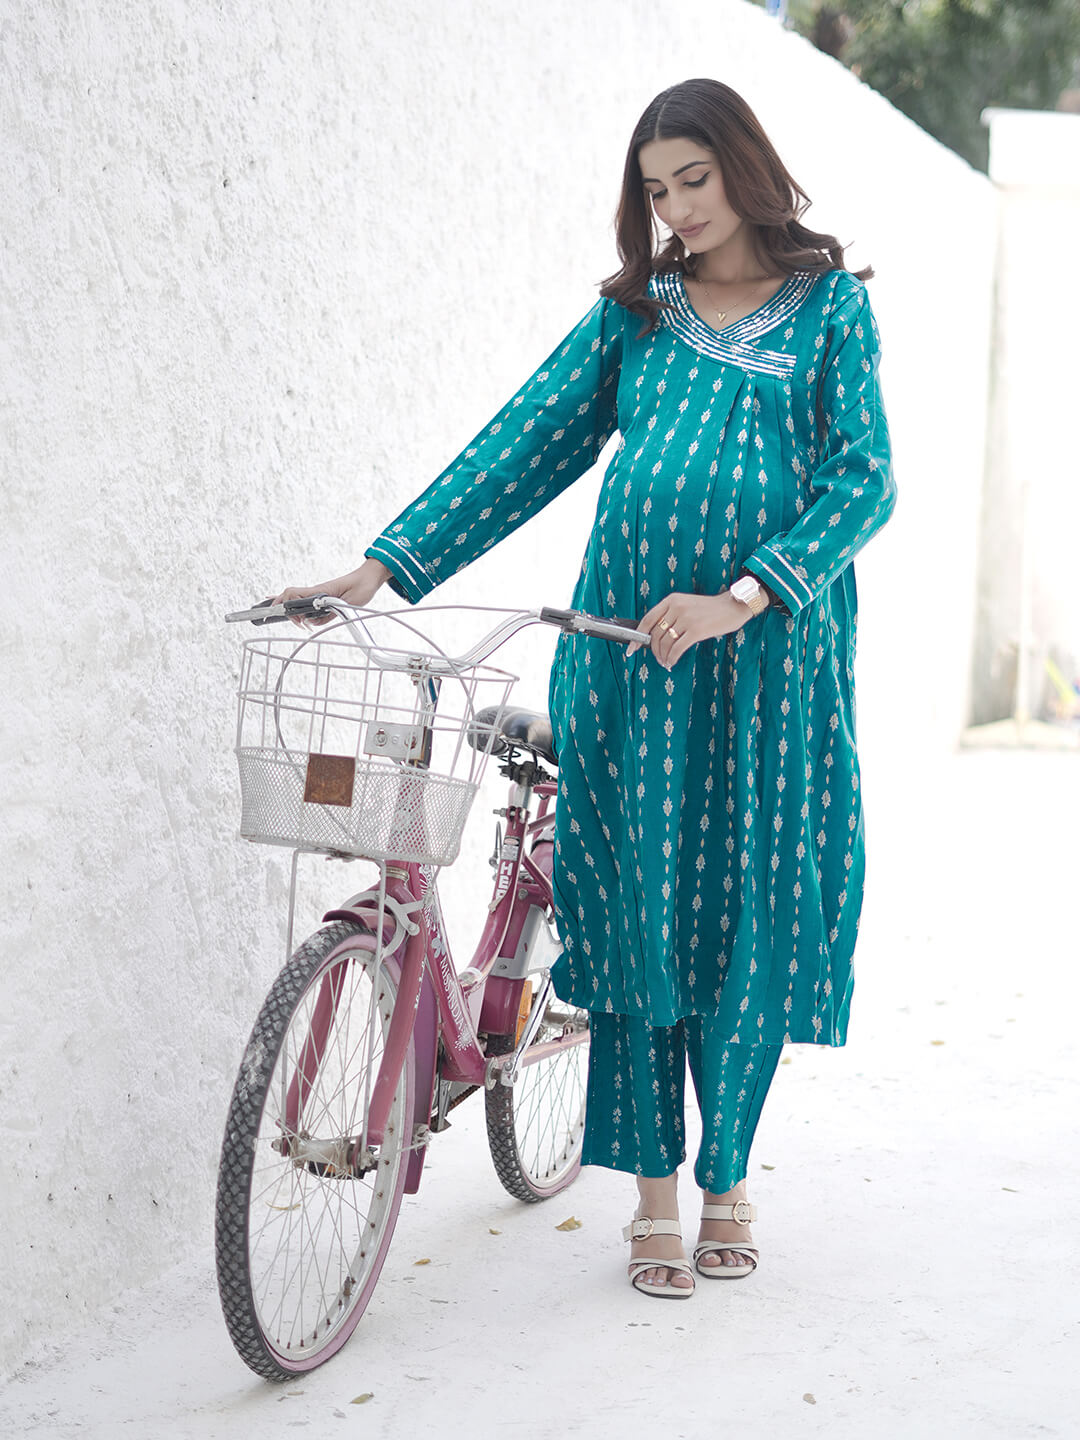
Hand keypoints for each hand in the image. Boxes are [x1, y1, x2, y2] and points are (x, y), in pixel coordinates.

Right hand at [272, 558, 391, 627]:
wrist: (370, 578)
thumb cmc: (361, 586)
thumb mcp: (347, 603)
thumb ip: (329, 613)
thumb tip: (312, 622)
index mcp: (319, 590)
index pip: (292, 594)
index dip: (283, 604)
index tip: (285, 617)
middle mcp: (316, 591)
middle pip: (290, 597)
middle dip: (285, 610)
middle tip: (297, 625)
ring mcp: (320, 594)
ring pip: (297, 600)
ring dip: (293, 612)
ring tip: (299, 624)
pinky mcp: (325, 597)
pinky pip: (309, 603)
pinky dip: (301, 609)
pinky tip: (298, 615)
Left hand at [626, 590, 762, 668]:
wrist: (733, 606)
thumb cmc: (710, 609)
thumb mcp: (687, 605)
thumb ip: (671, 616)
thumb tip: (654, 637)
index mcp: (672, 600)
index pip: (647, 620)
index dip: (637, 637)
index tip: (632, 649)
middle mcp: (676, 607)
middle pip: (655, 635)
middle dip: (654, 651)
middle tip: (658, 659)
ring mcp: (686, 619)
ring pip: (665, 643)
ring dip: (663, 657)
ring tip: (666, 662)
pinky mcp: (696, 630)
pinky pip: (677, 649)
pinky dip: (672, 658)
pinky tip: (672, 662)